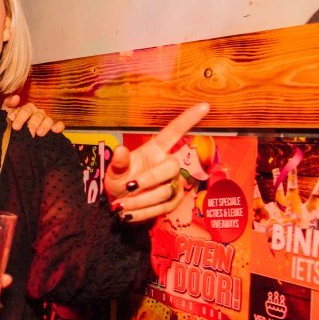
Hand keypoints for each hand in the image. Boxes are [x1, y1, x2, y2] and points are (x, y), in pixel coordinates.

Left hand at [3, 95, 63, 136]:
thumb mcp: (6, 115)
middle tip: (29, 132)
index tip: (15, 127)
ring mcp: (46, 120)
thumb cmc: (12, 125)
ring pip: (48, 120)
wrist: (15, 140)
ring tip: (39, 133)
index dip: (21, 118)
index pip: (26, 110)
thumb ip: (8, 105)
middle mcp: (37, 113)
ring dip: (44, 126)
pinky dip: (58, 126)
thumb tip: (16, 97)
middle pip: (37, 115)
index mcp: (27, 109)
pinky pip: (59, 125)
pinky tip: (54, 130)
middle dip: (32, 124)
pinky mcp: (53, 128)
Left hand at [105, 103, 209, 222]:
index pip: (174, 132)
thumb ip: (118, 163)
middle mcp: (168, 164)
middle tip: (129, 187)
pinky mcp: (174, 201)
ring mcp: (174, 183)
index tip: (204, 106)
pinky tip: (128, 213)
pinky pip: (161, 208)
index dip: (188, 119)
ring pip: (164, 191)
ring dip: (140, 200)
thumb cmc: (120, 181)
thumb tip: (119, 150)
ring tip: (121, 204)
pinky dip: (142, 212)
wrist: (120, 204)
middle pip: (171, 167)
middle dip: (150, 178)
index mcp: (154, 149)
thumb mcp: (113, 172)